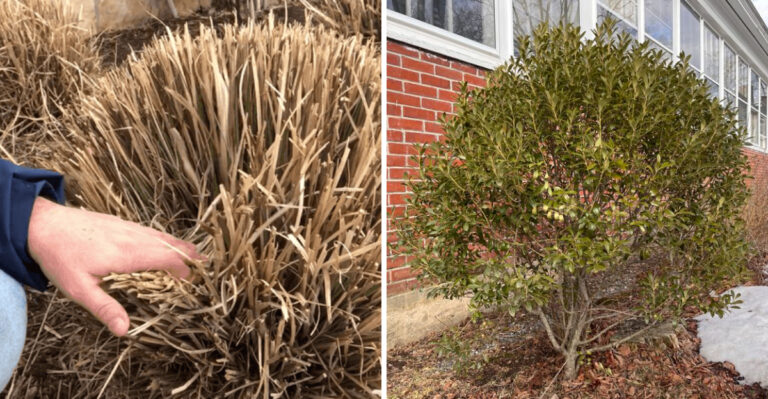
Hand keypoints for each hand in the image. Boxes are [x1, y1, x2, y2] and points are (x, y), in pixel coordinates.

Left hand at [26, 197, 202, 336]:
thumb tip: (125, 330)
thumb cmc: (60, 257)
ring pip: (162, 235)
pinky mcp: (122, 223)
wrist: (42, 223)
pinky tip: (165, 245)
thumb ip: (104, 307)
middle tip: (208, 267)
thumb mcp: (78, 289)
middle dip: (190, 256)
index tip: (194, 281)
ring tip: (195, 256)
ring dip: (180, 247)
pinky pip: (152, 231)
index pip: (167, 259)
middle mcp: (134, 237)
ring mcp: (128, 227)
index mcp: (128, 254)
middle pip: (171, 245)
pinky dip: (166, 240)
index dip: (184, 269)